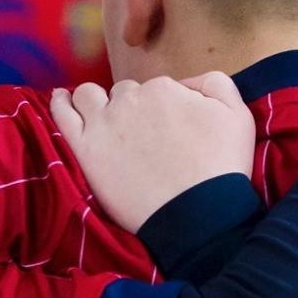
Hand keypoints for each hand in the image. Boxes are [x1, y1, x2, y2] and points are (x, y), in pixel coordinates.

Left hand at [50, 73, 254, 233]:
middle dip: (132, 108)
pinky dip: (60, 103)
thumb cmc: (221, 167)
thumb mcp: (238, 114)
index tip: (171, 132)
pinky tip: (60, 98)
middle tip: (144, 138)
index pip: (157, 90)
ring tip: (100, 114)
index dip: (164, 109)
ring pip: (90, 96)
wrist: (198, 213)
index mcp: (165, 88)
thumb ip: (214, 83)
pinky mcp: (85, 150)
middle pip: (125, 95)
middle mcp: (130, 100)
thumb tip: (185, 84)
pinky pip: (63, 116)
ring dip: (95, 100)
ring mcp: (104, 124)